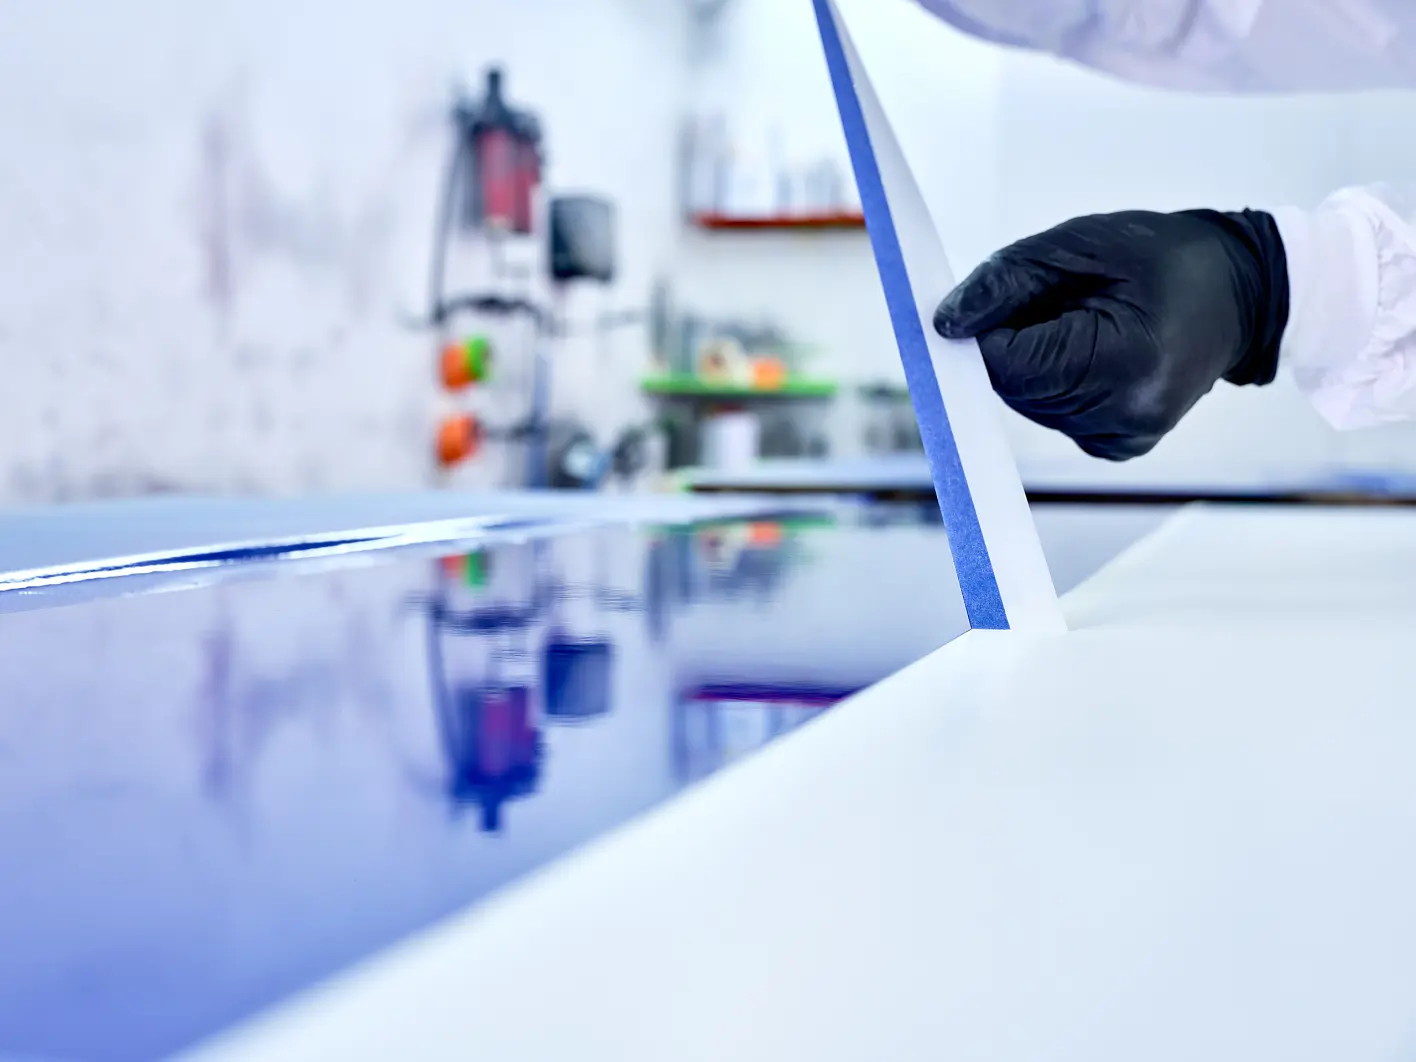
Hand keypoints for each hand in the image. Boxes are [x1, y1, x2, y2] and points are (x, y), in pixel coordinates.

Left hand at [933, 209, 1288, 459]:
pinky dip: (1054, 378)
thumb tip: (946, 322)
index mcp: (1123, 364)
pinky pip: (1052, 412)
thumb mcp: (1082, 244)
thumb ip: (1007, 280)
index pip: (1008, 364)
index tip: (994, 297)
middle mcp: (1124, 417)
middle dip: (1013, 340)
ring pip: (1027, 403)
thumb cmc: (1166, 258)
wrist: (1239, 292)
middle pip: (1012, 388)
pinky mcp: (1117, 445)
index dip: (985, 330)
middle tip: (1056, 299)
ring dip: (1033, 358)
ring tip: (1083, 319)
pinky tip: (1091, 349)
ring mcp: (1122, 438)